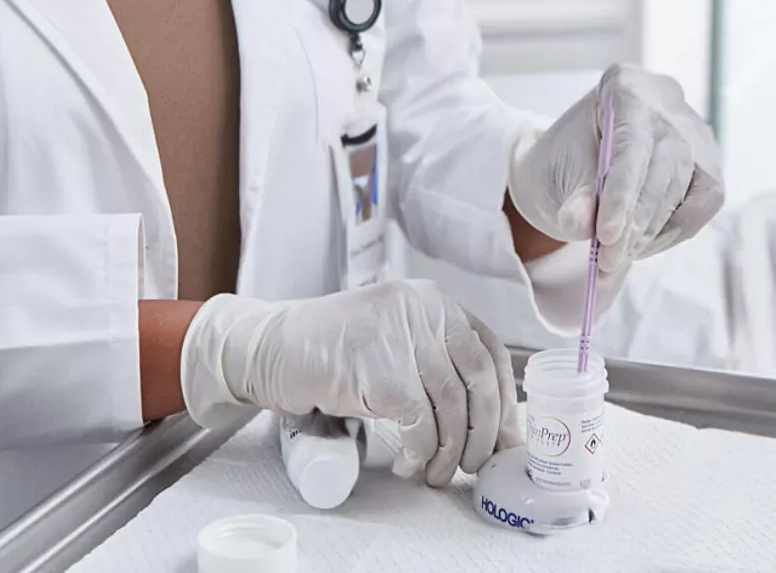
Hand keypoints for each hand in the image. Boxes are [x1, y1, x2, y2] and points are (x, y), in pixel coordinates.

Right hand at [178, 280, 517, 485]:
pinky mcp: (378, 369)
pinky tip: (407, 464)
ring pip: (451, 407)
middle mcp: (422, 309)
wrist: (269, 347)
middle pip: (479, 378)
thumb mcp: (393, 341)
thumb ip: (433, 362)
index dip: (505, 400)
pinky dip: (419, 453)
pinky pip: (418, 423)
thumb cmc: (331, 351)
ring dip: (449, 452)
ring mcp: (399, 336)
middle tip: (476, 464)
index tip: (506, 437)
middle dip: (485, 431)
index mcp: (432, 302)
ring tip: (436, 473)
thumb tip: (486, 420)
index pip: (490, 351)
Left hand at [506, 64, 725, 273]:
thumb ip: (574, 197)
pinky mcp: (709, 162)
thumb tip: (579, 225)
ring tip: (617, 258)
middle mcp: (667, 102)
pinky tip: (645, 246)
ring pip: (683, 188)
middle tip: (607, 261)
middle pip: (662, 169)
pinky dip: (673, 231)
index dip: (620, 194)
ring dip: (650, 233)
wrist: (581, 160)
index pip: (632, 146)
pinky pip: (702, 203)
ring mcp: (695, 131)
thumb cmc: (568, 158)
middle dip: (634, 223)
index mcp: (625, 87)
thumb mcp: (556, 173)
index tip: (604, 236)